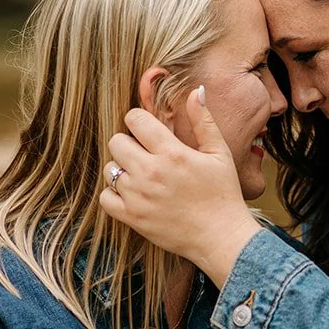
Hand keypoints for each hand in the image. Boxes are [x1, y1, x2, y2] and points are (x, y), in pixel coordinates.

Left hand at [99, 87, 261, 285]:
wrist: (221, 237)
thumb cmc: (223, 194)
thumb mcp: (219, 153)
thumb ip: (204, 120)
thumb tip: (194, 90)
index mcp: (172, 152)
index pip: (135, 119)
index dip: (139, 120)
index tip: (148, 130)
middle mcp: (151, 172)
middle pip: (116, 141)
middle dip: (129, 143)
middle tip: (144, 154)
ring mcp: (138, 196)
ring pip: (109, 169)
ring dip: (122, 169)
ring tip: (141, 176)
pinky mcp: (132, 218)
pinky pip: (105, 197)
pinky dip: (114, 194)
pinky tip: (132, 195)